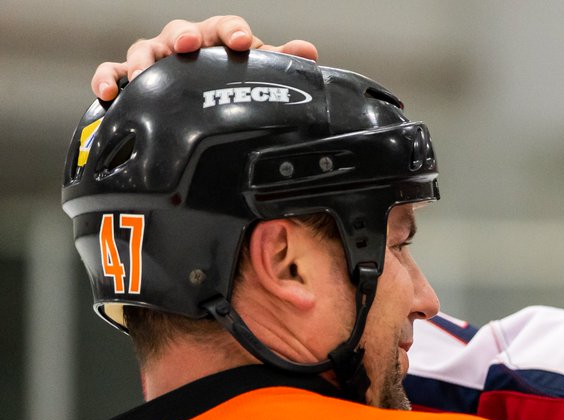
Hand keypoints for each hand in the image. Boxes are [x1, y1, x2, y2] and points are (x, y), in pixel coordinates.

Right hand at [92, 16, 317, 100]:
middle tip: (190, 44)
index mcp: (216, 40)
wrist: (201, 100)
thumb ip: (279, 61)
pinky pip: (114, 72)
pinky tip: (108, 91)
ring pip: (144, 50)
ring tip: (145, 73)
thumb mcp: (254, 70)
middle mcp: (184, 46)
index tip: (241, 41)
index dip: (233, 31)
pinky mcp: (132, 78)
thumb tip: (307, 53)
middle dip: (185, 36)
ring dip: (144, 60)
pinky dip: (108, 78)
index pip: (225, 27)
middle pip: (180, 32)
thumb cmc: (227, 78)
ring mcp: (157, 60)